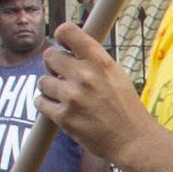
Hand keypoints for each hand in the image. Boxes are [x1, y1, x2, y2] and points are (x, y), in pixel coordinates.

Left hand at [36, 25, 145, 164]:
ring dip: (50, 87)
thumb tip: (71, 47)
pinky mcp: (64, 117)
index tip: (62, 45)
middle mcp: (84, 75)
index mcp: (99, 60)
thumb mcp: (116, 73)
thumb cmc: (125, 107)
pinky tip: (59, 107)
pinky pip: (40, 102)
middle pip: (49, 55)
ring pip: (43, 81)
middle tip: (61, 74)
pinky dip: (46, 104)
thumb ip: (93, 59)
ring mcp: (72, 97)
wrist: (132, 140)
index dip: (60, 36)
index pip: (67, 31)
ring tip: (64, 95)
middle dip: (53, 64)